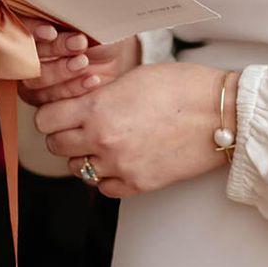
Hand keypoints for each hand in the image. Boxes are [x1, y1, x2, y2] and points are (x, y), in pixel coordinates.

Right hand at [18, 19, 139, 106]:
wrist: (117, 53)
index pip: (16, 28)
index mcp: (26, 25)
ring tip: (84, 62)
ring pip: (34, 81)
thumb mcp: (82, 15)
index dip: (31, 31)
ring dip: (61, 71)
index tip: (51, 32)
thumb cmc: (95, 28)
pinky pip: (51, 101)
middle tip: (79, 43)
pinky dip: (73, 89)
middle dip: (53, 50)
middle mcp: (24, 52)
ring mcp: (32, 78)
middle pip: (25, 56)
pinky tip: (92, 79)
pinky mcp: (45, 100)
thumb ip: (63, 11)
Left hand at [34, 64, 238, 197]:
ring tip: (102, 142)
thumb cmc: (183, 88)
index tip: (58, 112)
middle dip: (62, 134)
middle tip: (78, 126)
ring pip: (76, 169)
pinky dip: (105, 176)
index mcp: (98, 108)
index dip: (50, 114)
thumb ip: (100, 95)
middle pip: (55, 146)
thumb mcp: (132, 78)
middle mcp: (103, 140)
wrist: (221, 114)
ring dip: (83, 156)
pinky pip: (103, 187)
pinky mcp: (138, 184)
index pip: (45, 120)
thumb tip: (79, 104)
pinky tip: (118, 160)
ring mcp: (120, 165)